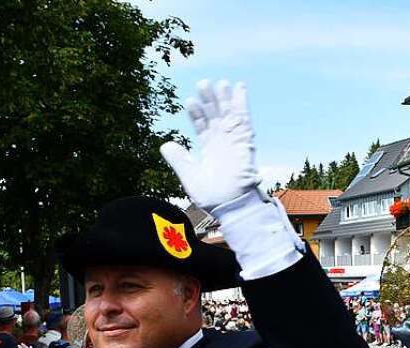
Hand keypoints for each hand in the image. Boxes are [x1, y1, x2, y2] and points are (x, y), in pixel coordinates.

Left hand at [160, 80, 259, 210]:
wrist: (231, 204)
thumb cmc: (212, 196)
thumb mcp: (189, 175)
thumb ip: (178, 159)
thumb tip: (165, 145)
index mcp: (209, 151)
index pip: (202, 126)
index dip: (196, 113)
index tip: (190, 101)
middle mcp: (222, 143)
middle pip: (215, 116)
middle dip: (209, 100)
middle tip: (203, 84)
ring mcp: (233, 140)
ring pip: (228, 114)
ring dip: (224, 98)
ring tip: (219, 82)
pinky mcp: (244, 140)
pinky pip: (243, 118)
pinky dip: (241, 103)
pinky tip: (238, 88)